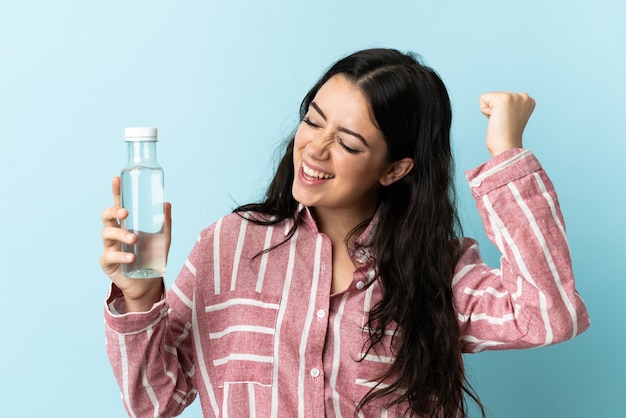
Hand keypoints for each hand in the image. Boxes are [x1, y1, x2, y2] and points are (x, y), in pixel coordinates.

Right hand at [99, 176, 171, 311]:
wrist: (149, 282)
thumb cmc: (153, 257)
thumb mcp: (163, 238)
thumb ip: (165, 222)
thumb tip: (166, 202)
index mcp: (127, 224)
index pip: (119, 204)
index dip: (116, 192)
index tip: (116, 179)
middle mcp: (115, 233)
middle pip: (106, 216)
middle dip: (113, 211)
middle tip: (126, 213)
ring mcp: (109, 247)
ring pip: (106, 234)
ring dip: (120, 234)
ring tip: (134, 240)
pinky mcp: (107, 262)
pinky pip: (109, 256)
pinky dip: (121, 256)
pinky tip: (131, 258)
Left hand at [479, 92, 535, 156]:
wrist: (507, 147)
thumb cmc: (507, 137)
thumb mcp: (513, 117)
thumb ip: (509, 107)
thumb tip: (498, 106)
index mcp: (528, 100)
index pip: (504, 98)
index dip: (501, 111)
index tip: (508, 122)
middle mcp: (523, 96)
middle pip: (496, 96)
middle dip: (495, 110)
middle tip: (504, 123)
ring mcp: (514, 96)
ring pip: (489, 98)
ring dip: (490, 111)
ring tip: (500, 122)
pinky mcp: (503, 99)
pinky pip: (482, 99)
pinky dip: (484, 111)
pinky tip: (495, 120)